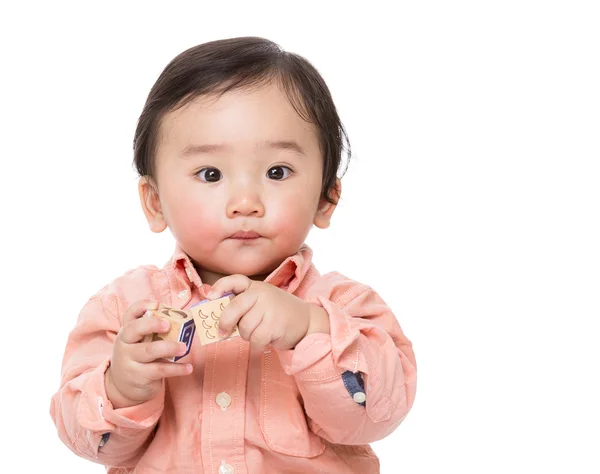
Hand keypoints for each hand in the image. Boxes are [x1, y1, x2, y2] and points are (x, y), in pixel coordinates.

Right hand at [105, 300, 192, 408]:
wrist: (123, 387)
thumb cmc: (139, 357)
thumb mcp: (141, 342)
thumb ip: (155, 331)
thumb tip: (184, 320)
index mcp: (127, 330)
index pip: (130, 313)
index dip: (142, 306)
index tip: (157, 304)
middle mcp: (125, 343)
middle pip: (134, 329)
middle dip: (151, 324)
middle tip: (168, 324)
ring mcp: (129, 360)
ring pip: (149, 351)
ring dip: (169, 347)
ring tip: (184, 347)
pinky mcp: (138, 376)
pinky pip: (159, 370)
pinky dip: (176, 369)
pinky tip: (188, 367)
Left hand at [207, 275, 329, 349]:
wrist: (306, 321)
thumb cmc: (278, 313)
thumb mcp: (261, 303)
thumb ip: (243, 307)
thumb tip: (218, 321)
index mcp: (256, 287)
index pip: (235, 280)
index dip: (220, 287)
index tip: (211, 297)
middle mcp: (261, 294)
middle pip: (233, 309)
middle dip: (225, 323)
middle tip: (222, 332)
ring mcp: (269, 308)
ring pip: (244, 328)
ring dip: (248, 336)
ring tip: (260, 332)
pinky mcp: (275, 324)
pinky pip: (255, 339)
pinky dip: (258, 344)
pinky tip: (268, 339)